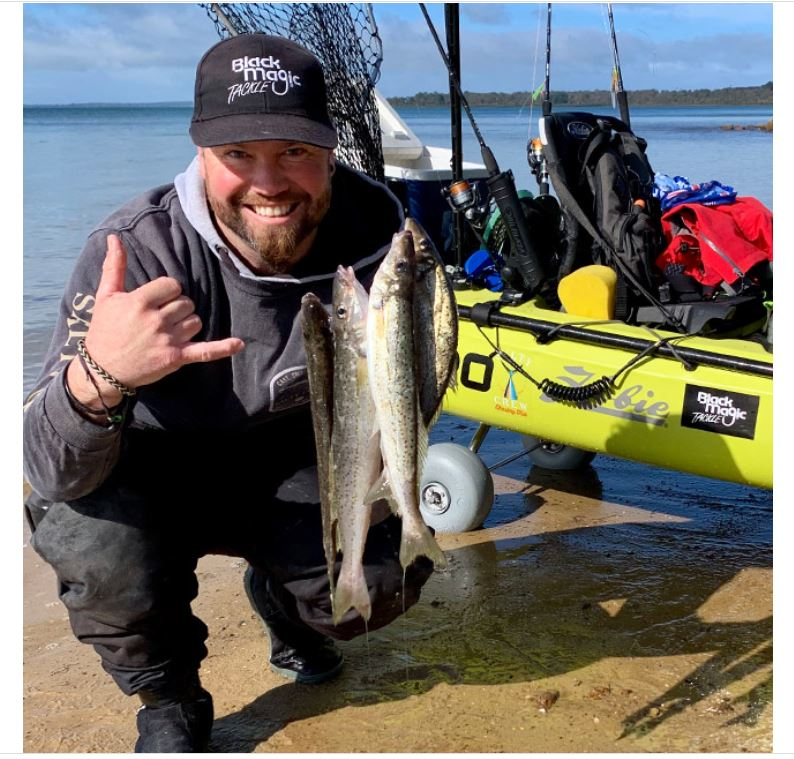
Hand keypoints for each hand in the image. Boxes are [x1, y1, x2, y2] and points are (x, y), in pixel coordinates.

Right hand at [67, 234, 244, 408]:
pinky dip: (223, 348)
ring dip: (188, 324)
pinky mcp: (176, 357)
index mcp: (140, 302)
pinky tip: (239, 343)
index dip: (168, 291)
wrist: (103, 369)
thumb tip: (115, 237)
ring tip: (170, 331)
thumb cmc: (104, 330)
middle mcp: (156, 320)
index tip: (157, 300)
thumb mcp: (105, 297)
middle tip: (161, 318)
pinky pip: (206, 351)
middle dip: (177, 308)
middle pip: (187, 302)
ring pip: (196, 321)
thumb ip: (114, 266)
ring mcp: (168, 340)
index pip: (173, 285)